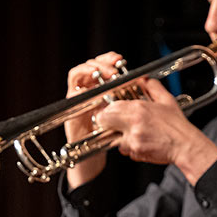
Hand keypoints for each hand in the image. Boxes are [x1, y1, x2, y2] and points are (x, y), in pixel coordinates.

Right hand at [64, 52, 132, 186]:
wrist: (95, 155)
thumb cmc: (111, 136)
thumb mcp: (127, 116)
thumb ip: (133, 100)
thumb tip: (145, 82)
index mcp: (103, 89)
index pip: (104, 66)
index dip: (111, 60)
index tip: (121, 61)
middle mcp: (89, 91)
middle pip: (91, 66)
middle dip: (102, 62)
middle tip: (113, 67)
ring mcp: (78, 97)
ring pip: (79, 73)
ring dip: (90, 70)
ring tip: (102, 73)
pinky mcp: (71, 106)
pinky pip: (72, 88)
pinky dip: (81, 83)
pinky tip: (92, 85)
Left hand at [95, 77, 216, 180]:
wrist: (185, 145)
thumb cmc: (177, 126)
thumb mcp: (167, 100)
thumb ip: (153, 87)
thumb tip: (145, 80)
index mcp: (138, 109)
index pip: (110, 108)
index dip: (108, 111)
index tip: (111, 113)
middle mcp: (133, 123)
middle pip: (104, 122)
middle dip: (108, 124)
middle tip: (117, 125)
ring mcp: (133, 139)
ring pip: (115, 139)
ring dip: (122, 139)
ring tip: (138, 135)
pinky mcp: (136, 152)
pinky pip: (126, 151)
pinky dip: (132, 149)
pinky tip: (144, 143)